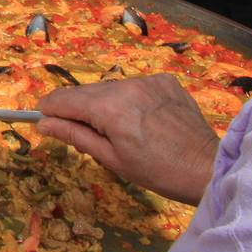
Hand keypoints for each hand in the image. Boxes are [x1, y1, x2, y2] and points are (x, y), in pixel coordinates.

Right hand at [37, 75, 218, 204]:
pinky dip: (129, 100)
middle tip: (89, 135)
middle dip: (78, 110)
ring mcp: (147, 80)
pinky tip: (143, 119)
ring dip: (104, 104)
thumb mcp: (111, 159)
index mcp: (109, 107)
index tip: (44, 122)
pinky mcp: (164, 80)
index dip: (49, 111)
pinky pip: (134, 87)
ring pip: (109, 88)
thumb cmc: (158, 172)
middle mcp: (125, 85)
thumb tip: (43, 123)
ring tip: (122, 130)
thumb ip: (75, 135)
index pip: (62, 99)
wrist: (208, 168)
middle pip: (85, 92)